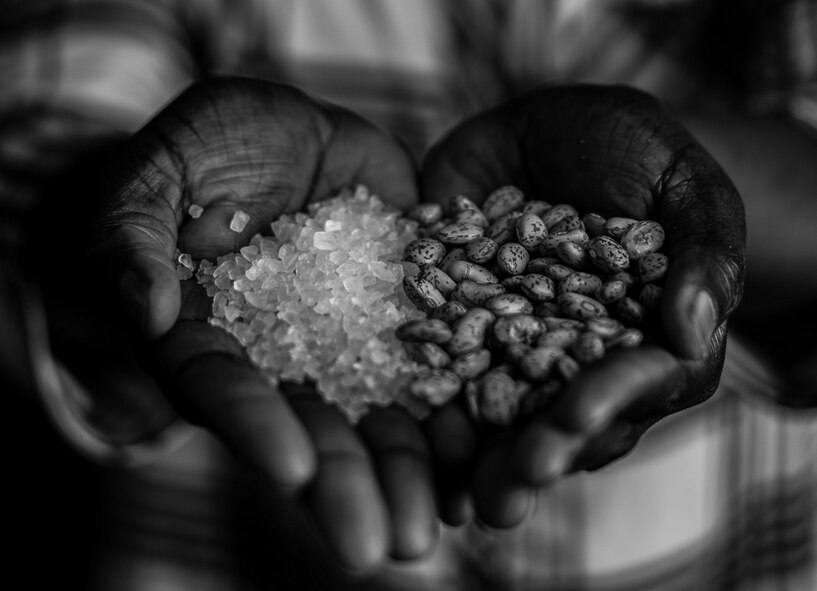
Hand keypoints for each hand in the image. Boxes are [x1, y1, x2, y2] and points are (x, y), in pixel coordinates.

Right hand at [90, 77, 435, 569]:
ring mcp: (349, 336)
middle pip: (311, 424)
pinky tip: (486, 454)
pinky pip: (437, 360)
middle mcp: (284, 354)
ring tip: (440, 526)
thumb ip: (134, 236)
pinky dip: (457, 407)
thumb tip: (144, 310)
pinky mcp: (407, 308)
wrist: (285, 133)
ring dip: (410, 469)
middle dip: (345, 484)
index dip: (255, 425)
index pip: (224, 386)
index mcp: (211, 336)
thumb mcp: (155, 175)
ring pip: (379, 411)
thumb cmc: (202, 149)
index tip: (292, 469)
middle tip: (383, 546)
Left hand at [420, 84, 745, 526]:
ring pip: (497, 414)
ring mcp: (508, 351)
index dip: (610, 402)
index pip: (636, 384)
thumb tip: (692, 336)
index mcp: (641, 341)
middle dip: (536, 453)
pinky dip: (421, 400)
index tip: (578, 416)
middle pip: (561, 420)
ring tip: (454, 491)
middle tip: (508, 482)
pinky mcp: (451, 328)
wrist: (542, 132)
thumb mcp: (681, 184)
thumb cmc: (631, 153)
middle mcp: (573, 361)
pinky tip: (403, 430)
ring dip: (476, 456)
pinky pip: (435, 369)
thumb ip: (705, 253)